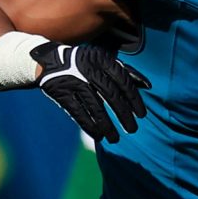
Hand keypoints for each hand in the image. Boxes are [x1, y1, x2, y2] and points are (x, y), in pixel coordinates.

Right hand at [32, 42, 149, 143]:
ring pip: (95, 106)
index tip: (141, 115)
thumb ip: (125, 71)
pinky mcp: (61, 92)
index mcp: (102, 59)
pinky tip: (98, 136)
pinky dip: (89, 125)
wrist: (50, 60)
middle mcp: (88, 68)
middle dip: (123, 114)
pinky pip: (78, 112)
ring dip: (106, 125)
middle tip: (132, 130)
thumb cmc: (85, 63)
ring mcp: (73, 80)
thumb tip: (148, 85)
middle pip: (111, 94)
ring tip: (115, 139)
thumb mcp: (103, 61)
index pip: (123, 80)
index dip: (134, 99)